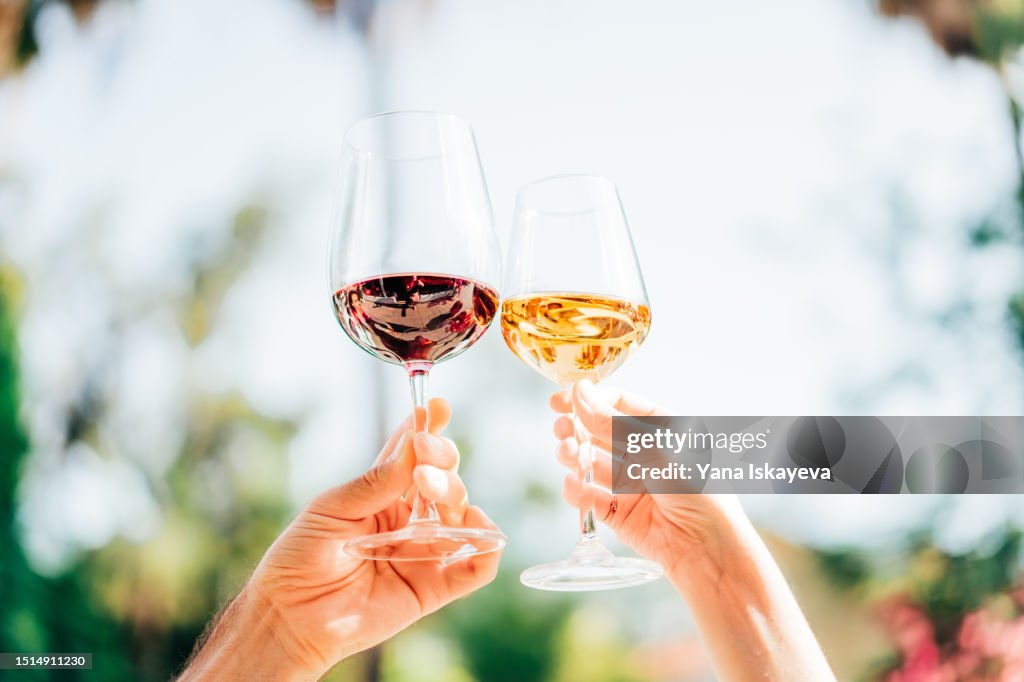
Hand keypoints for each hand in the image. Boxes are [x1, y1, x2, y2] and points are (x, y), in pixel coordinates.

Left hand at [180, 398, 502, 680]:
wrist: (289, 616)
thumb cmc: (300, 558)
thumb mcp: (333, 509)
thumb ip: (378, 482)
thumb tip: (415, 447)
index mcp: (381, 496)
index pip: (411, 457)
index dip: (426, 430)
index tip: (435, 408)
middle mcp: (407, 521)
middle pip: (442, 481)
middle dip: (440, 461)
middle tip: (424, 458)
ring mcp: (422, 552)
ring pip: (461, 516)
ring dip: (456, 494)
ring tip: (433, 490)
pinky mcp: (432, 587)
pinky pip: (475, 567)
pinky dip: (487, 545)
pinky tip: (476, 524)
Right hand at [552, 381, 835, 680]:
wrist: (711, 551)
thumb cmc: (698, 491)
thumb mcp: (656, 450)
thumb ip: (611, 423)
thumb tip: (579, 393)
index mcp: (662, 429)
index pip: (619, 405)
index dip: (589, 400)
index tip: (561, 400)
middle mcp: (644, 454)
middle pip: (599, 433)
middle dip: (575, 428)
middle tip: (560, 428)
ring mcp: (630, 484)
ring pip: (590, 463)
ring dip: (573, 456)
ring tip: (567, 454)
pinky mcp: (619, 514)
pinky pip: (590, 498)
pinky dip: (577, 491)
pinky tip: (573, 485)